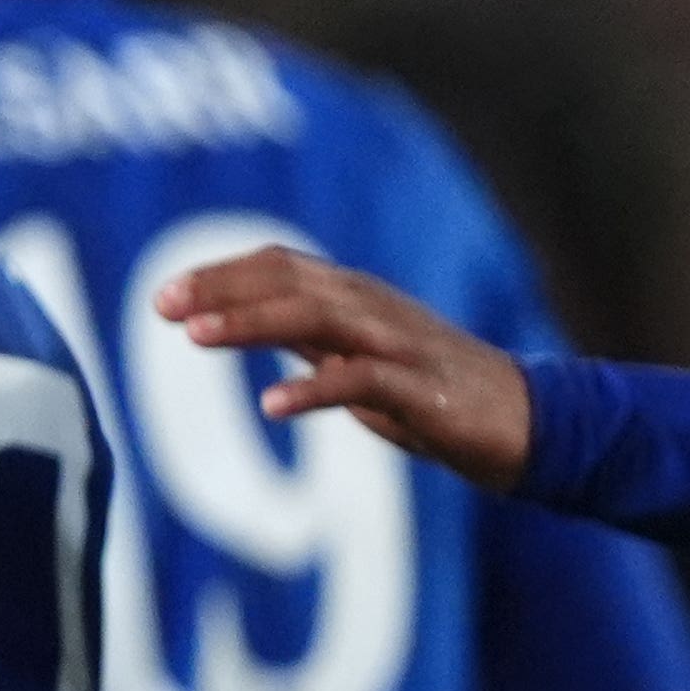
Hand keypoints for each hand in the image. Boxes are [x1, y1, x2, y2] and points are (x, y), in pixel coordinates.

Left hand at [158, 246, 533, 488]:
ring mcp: (398, 346)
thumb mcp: (360, 358)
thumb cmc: (436, 392)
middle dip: (221, 289)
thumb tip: (245, 322)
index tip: (165, 296)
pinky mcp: (421, 390)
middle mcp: (373, 309)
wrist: (528, 423)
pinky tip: (272, 404)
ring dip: (252, 324)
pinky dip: (314, 389)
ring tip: (195, 336)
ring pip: (317, 318)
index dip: (221, 275)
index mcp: (357, 298)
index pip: (281, 267)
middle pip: (289, 282)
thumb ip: (310, 337)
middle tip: (161, 304)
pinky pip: (360, 382)